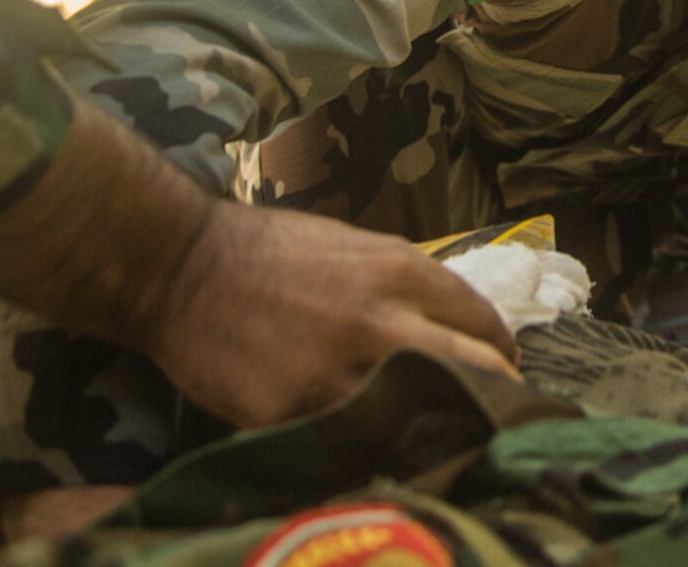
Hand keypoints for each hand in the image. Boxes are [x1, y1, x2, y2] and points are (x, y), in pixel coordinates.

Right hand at [146, 202, 520, 427]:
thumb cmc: (271, 250)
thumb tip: (452, 322)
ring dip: (439, 422)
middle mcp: (380, 322)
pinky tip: (377, 437)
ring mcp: (337, 373)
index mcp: (400, 271)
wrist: (183, 269)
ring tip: (445, 427)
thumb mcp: (356, 247)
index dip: (502, 349)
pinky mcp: (295, 413)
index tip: (504, 364)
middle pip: (477, 370)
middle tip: (502, 406)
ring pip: (422, 411)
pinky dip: (373, 440)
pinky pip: (354, 437)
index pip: (482, 321)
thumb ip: (408, 284)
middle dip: (499, 391)